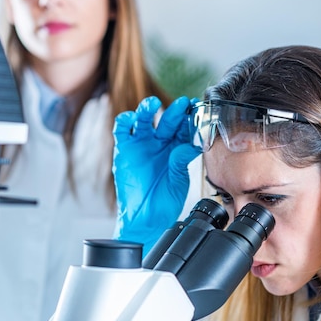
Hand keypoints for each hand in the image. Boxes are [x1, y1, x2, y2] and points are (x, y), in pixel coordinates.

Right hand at [112, 96, 200, 252]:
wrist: (146, 217)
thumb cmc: (165, 200)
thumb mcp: (179, 180)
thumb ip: (181, 161)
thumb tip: (190, 144)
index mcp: (177, 148)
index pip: (184, 128)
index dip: (190, 118)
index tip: (198, 109)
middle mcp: (160, 143)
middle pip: (166, 121)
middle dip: (174, 111)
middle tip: (182, 103)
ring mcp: (142, 144)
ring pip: (144, 120)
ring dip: (147, 109)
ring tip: (152, 104)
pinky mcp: (124, 149)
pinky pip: (122, 130)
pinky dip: (125, 121)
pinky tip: (131, 118)